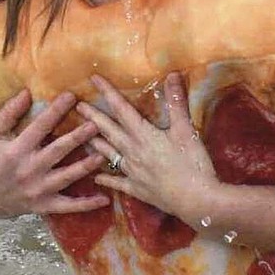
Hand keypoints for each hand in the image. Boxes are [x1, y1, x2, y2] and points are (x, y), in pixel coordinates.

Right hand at [0, 89, 107, 217]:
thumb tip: (26, 92)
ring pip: (66, 177)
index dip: (56, 111)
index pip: (39, 127)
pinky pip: (68, 206)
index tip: (72, 95)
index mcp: (16, 150)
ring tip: (102, 155)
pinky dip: (86, 205)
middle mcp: (28, 170)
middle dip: (77, 137)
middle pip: (57, 151)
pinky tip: (104, 199)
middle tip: (96, 124)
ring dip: (85, 166)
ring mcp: (37, 190)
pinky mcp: (44, 205)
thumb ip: (9, 113)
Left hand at [77, 73, 217, 221]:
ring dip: (94, 143)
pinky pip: (117, 182)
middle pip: (108, 130)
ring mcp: (132, 172)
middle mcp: (132, 151)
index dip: (107, 92)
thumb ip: (177, 102)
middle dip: (93, 117)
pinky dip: (106, 178)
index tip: (93, 79)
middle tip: (78, 107)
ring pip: (108, 154)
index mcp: (143, 135)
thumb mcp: (186, 130)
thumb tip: (172, 74)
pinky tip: (96, 178)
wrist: (196, 200)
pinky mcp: (137, 189)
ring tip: (80, 135)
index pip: (121, 108)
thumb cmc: (192, 163)